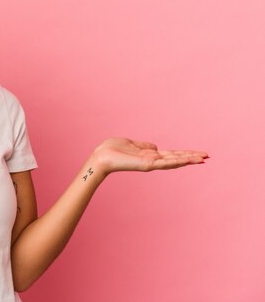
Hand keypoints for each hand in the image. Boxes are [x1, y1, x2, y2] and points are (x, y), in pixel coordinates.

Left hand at [91, 137, 208, 175]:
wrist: (101, 157)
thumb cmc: (112, 150)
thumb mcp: (132, 144)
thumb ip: (145, 146)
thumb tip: (155, 147)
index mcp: (150, 155)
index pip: (171, 154)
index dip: (185, 153)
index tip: (198, 153)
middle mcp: (152, 160)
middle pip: (176, 158)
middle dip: (191, 157)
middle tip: (207, 156)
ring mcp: (151, 163)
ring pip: (173, 161)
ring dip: (188, 160)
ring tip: (202, 158)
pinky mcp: (146, 165)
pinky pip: (164, 163)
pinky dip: (176, 161)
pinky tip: (187, 160)